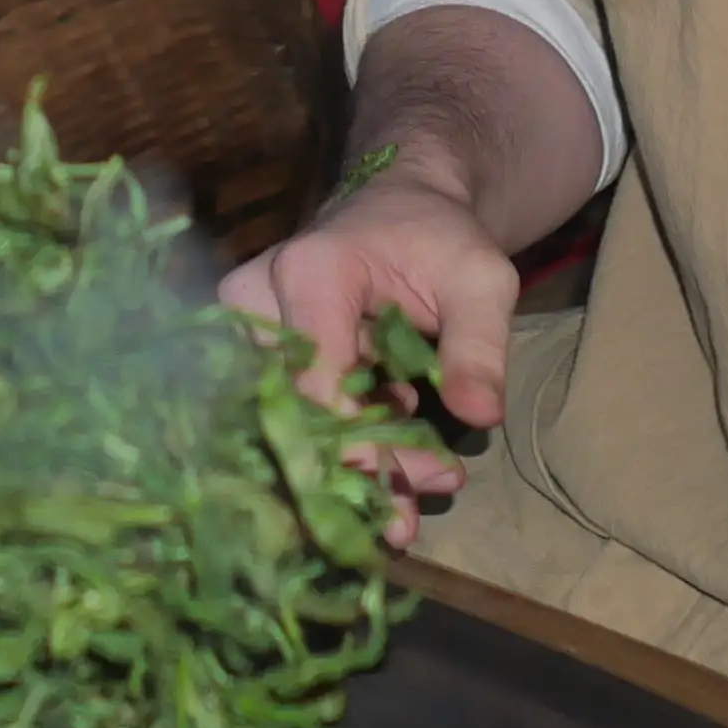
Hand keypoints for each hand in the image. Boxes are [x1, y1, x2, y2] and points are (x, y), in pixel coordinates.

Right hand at [218, 155, 522, 518]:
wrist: (399, 207)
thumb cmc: (438, 237)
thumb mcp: (481, 279)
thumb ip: (479, 345)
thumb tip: (480, 416)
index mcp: (308, 272)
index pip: (318, 384)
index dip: (361, 446)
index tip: (420, 482)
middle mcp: (257, 299)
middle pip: (298, 412)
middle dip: (357, 470)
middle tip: (412, 519)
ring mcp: (247, 326)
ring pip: (288, 421)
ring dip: (347, 468)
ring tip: (409, 506)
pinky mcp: (252, 350)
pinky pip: (288, 412)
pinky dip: (339, 449)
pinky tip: (390, 476)